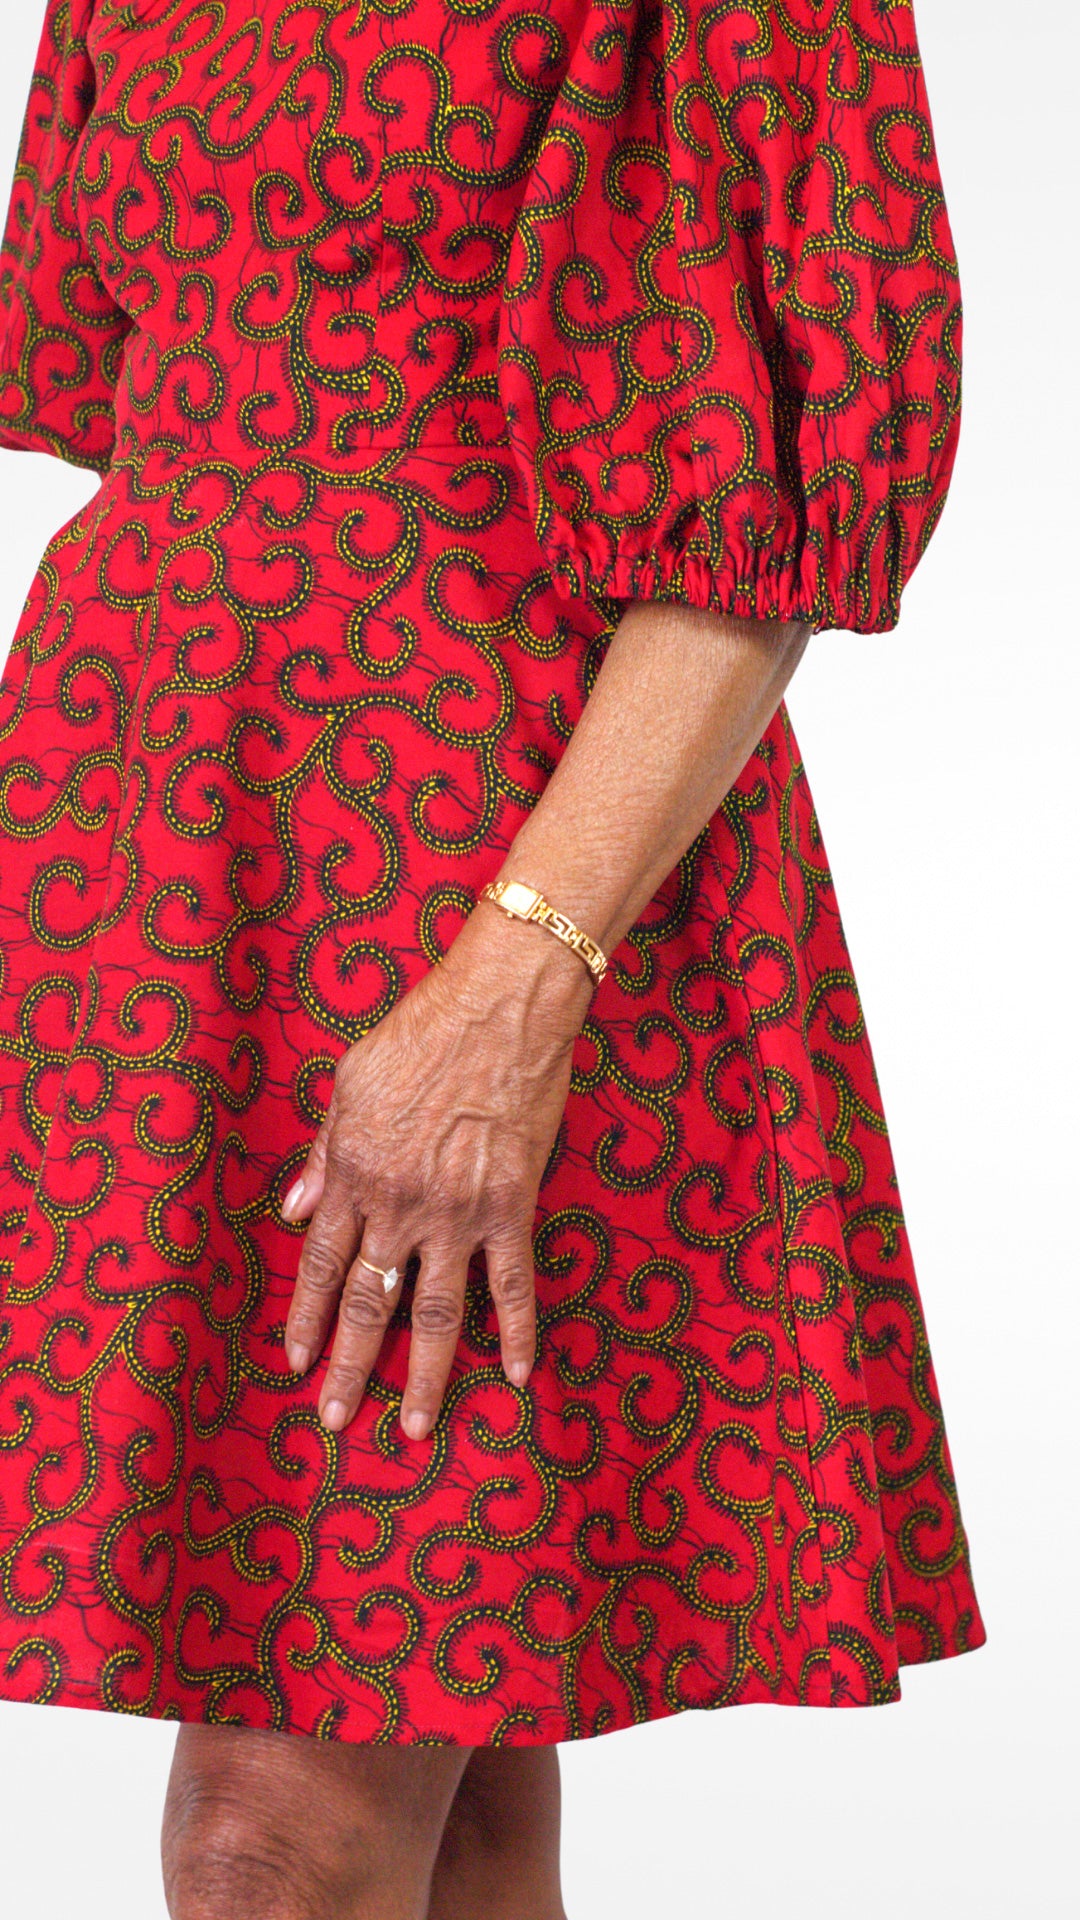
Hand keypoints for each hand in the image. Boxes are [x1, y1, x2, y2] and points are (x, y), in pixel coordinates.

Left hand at [281, 907, 593, 1440]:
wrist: (501, 1008)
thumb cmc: (422, 1032)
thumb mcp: (349, 1083)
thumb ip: (324, 1154)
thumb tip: (294, 1212)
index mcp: (355, 1173)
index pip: (319, 1263)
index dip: (304, 1316)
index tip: (293, 1361)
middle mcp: (400, 1204)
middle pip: (367, 1302)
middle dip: (347, 1366)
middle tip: (334, 1420)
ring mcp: (458, 1213)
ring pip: (434, 1313)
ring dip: (423, 1376)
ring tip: (415, 1427)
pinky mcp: (511, 1207)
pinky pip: (512, 1285)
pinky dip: (515, 1333)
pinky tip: (515, 1376)